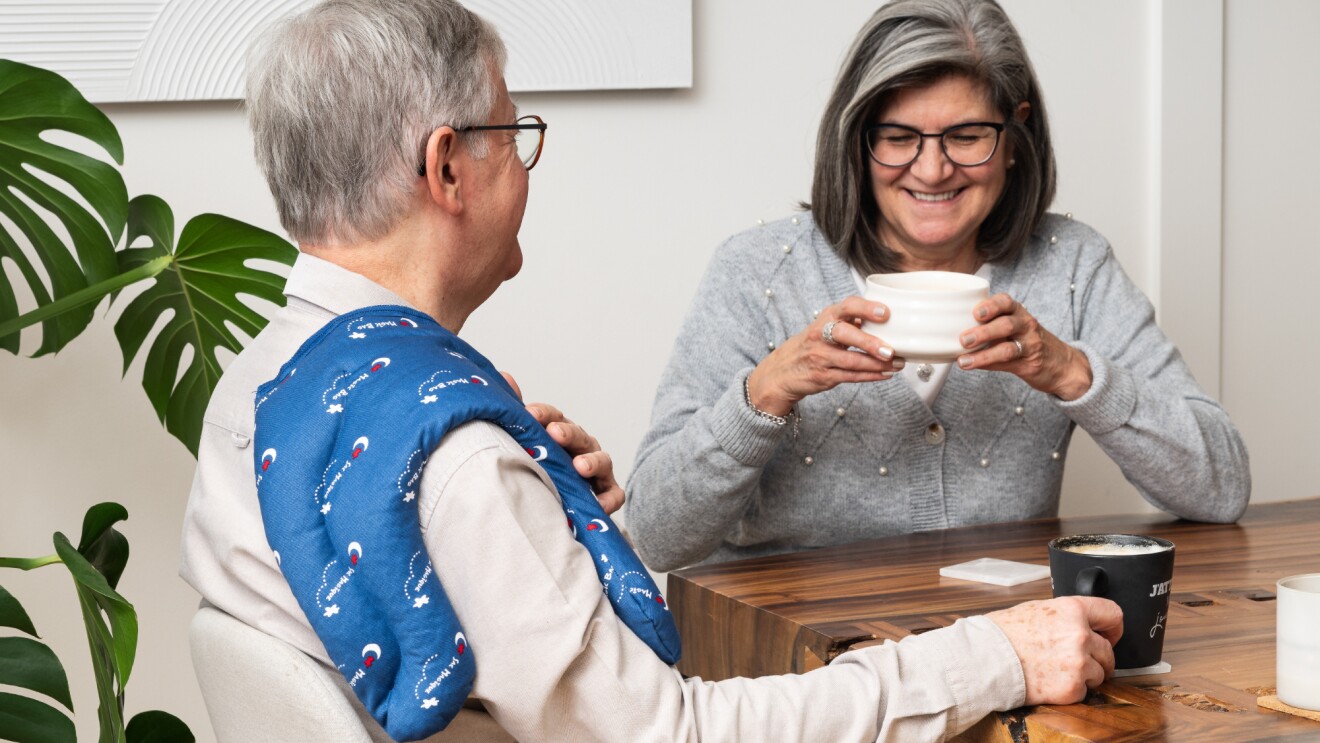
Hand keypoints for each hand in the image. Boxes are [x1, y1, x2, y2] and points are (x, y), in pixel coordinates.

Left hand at [503, 371, 624, 514]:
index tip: (529, 414)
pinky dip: (608, 499)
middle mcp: (582, 447)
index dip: (544, 414)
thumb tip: (504, 378)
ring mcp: (597, 470)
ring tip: (580, 466)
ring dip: (592, 462)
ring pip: (601, 460)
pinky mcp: (606, 493)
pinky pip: (613, 495)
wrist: (556, 502)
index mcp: (561, 432)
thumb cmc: (542, 466)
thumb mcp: (528, 440)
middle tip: (554, 433)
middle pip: (578, 436)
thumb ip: (516, 412)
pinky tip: (598, 505)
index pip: (554, 417)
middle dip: (567, 433)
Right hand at [746, 296, 903, 416]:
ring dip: (877, 364)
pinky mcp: (823, 376)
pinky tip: (886, 374)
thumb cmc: (812, 346)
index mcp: (826, 318)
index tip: (885, 312)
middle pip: (845, 334)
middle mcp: (820, 335)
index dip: (865, 308)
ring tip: (897, 364)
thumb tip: (886, 317)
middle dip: (869, 342)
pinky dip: (871, 376)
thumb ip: (850, 321)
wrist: (781, 371)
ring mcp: (820, 357)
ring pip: (851, 361)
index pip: (846, 307)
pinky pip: (851, 376)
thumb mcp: (826, 326)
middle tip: (890, 350)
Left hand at [955, 293, 1092, 399]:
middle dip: (983, 331)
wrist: (1064, 365)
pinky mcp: (1029, 365)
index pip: (1006, 302)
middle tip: (963, 338)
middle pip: (1006, 324)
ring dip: (983, 354)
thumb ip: (990, 325)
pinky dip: (989, 365)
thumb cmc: (1030, 342)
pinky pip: (1007, 364)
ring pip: (1007, 348)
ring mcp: (1030, 346)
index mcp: (1019, 313)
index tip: (975, 311)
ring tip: (963, 360)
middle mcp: (1026, 326)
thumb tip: (953, 330)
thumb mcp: (1015, 327)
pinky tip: (974, 366)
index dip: (991, 305)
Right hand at [987, 596, 1122, 705]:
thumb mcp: (1038, 609)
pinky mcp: (1072, 687)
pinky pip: (1085, 691)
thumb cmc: (1004, 634)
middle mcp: (1080, 634)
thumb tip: (1086, 625)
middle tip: (1077, 660)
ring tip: (1058, 670)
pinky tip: (1052, 681)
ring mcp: (1078, 662)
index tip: (1109, 636)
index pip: (1112, 614)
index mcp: (1072, 610)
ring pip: (1100, 673)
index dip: (1113, 628)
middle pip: (1108, 650)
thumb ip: (1067, 616)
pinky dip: (1072, 690)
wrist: (985, 659)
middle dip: (1097, 658)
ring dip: (1085, 675)